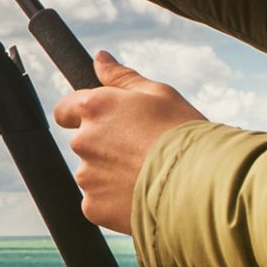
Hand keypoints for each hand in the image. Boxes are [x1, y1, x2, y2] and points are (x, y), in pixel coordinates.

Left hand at [52, 51, 206, 233]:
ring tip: (148, 176)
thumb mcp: (159, 94)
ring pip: (93, 174)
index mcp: (95, 107)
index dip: (82, 116)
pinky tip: (142, 196)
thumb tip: (99, 59)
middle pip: (85, 143)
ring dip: (111, 175)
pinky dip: (115, 201)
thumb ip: (121, 77)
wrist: (200, 185)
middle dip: (106, 147)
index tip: (104, 123)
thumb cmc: (183, 134)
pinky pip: (99, 202)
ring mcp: (86, 176)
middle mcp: (83, 141)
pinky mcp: (93, 207)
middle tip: (142, 152)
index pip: (66, 110)